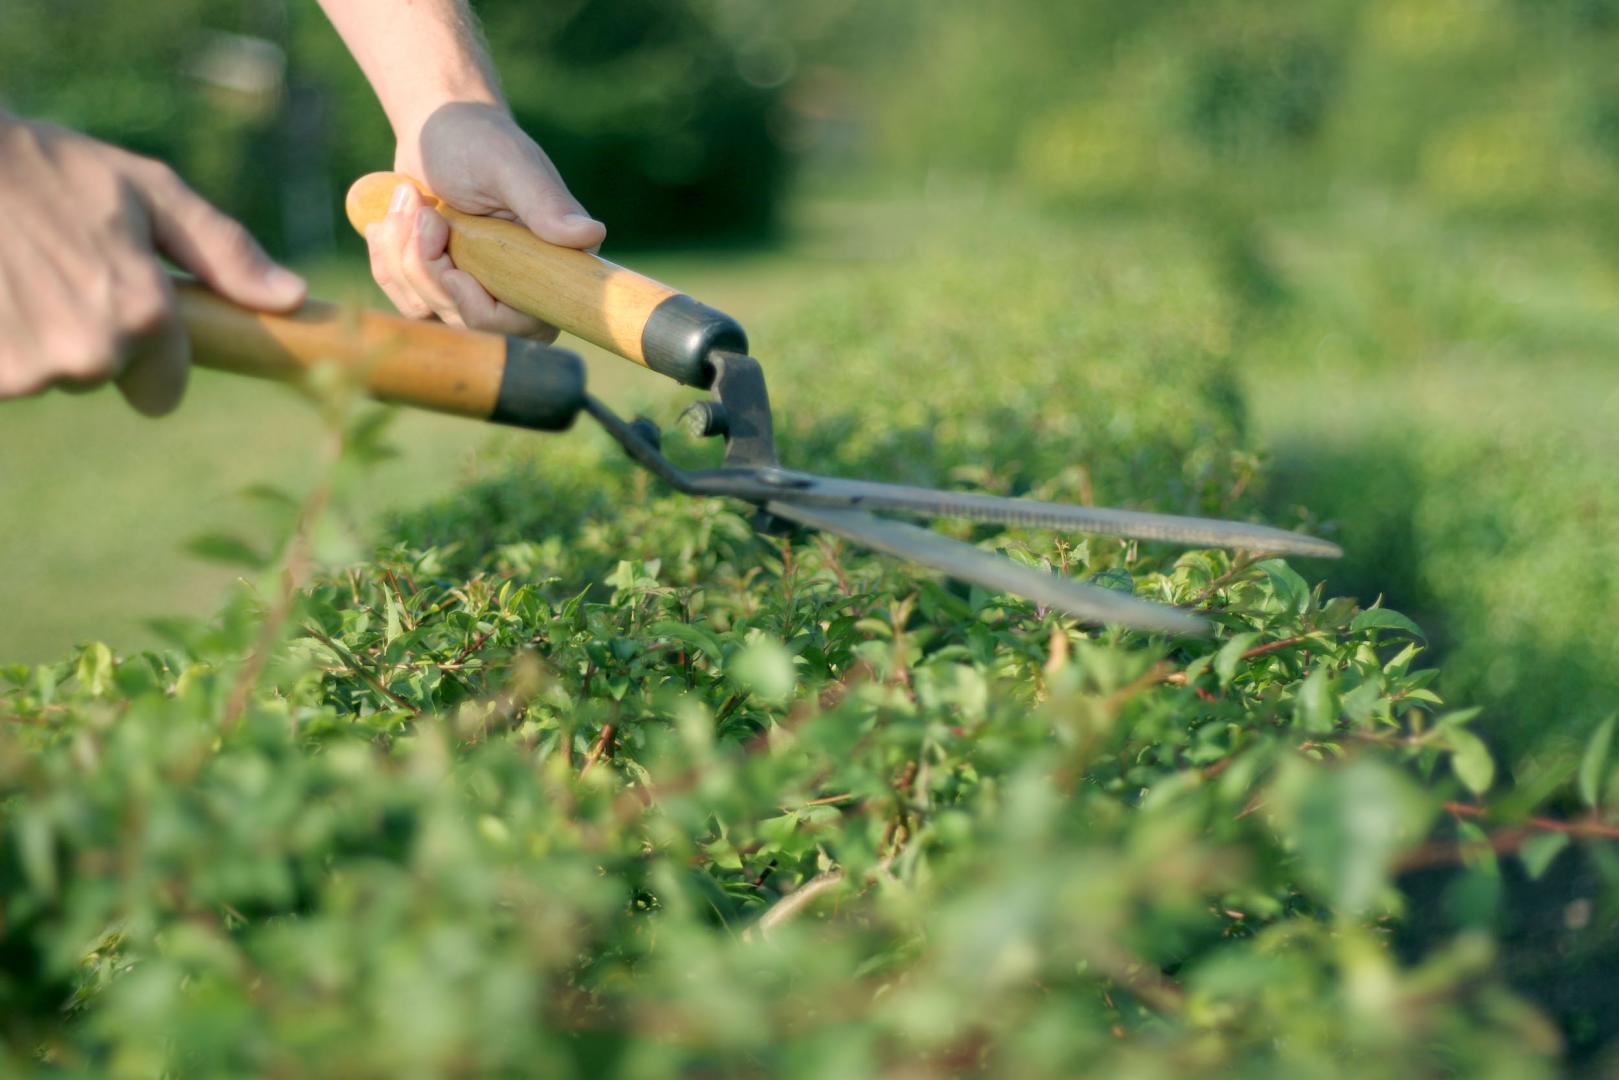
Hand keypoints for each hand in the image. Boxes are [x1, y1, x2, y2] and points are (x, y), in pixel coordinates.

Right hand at [0, 115, 305, 414]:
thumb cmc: (45, 167)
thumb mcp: (144, 191)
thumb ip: (223, 252)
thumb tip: (291, 297)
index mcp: (143, 316)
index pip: (161, 392)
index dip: (141, 352)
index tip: (111, 303)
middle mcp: (91, 353)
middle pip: (99, 377)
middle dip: (81, 332)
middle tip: (48, 268)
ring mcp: (27, 372)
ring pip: (43, 376)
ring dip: (29, 335)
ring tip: (11, 271)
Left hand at [365, 102, 605, 338]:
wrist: (436, 129)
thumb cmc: (479, 139)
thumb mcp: (510, 167)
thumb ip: (545, 204)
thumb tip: (592, 236)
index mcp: (548, 265)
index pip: (526, 326)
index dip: (483, 312)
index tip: (454, 272)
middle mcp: (515, 286)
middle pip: (467, 323)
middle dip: (429, 271)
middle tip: (423, 213)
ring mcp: (474, 289)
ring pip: (429, 312)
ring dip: (403, 256)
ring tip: (408, 201)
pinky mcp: (438, 286)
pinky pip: (405, 298)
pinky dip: (387, 259)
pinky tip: (392, 219)